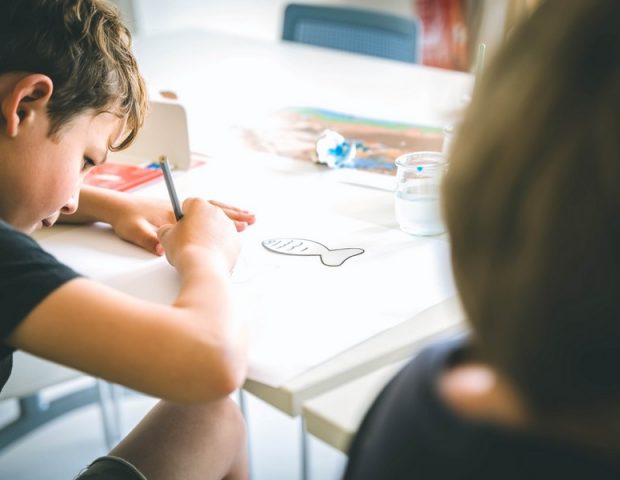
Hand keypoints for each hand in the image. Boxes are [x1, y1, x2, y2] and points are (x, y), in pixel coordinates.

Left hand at [92, 192, 253, 256]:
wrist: (115, 208)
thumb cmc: (125, 219)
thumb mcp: (134, 230)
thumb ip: (147, 238)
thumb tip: (159, 246)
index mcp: (174, 213)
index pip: (204, 212)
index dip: (225, 217)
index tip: (240, 222)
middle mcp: (181, 212)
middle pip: (214, 209)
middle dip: (235, 214)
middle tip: (252, 219)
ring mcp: (182, 215)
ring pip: (212, 212)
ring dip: (230, 215)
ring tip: (248, 219)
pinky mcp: (180, 219)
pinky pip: (206, 218)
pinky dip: (220, 220)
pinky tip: (229, 228)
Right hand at [157, 198, 239, 271]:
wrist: (203, 267)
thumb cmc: (185, 249)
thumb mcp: (166, 236)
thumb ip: (167, 230)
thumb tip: (169, 231)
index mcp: (198, 205)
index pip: (189, 204)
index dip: (184, 214)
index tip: (181, 222)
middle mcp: (216, 212)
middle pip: (207, 214)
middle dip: (200, 223)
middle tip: (194, 233)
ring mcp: (229, 227)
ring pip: (219, 228)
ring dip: (212, 234)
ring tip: (203, 246)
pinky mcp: (236, 242)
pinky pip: (227, 241)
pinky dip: (221, 246)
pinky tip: (212, 254)